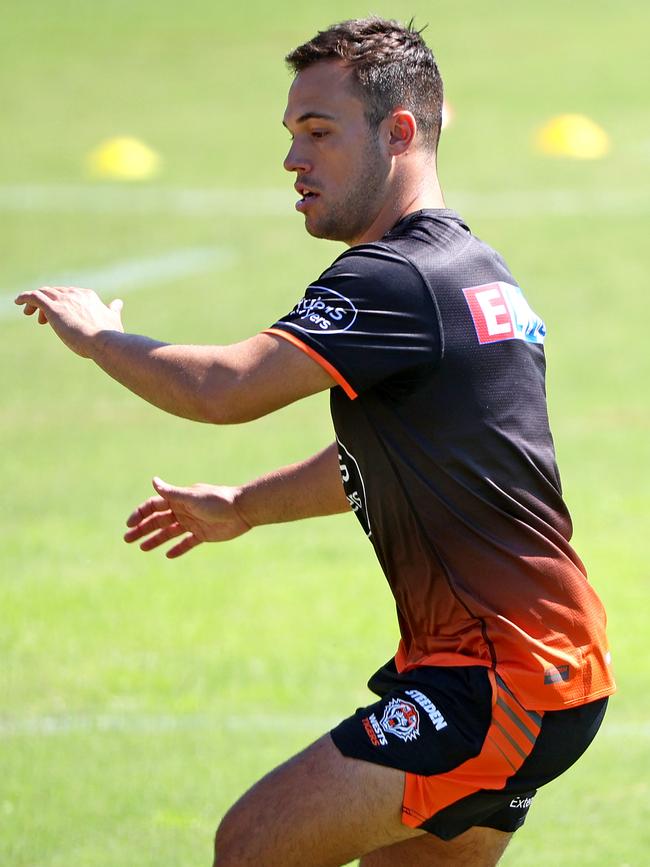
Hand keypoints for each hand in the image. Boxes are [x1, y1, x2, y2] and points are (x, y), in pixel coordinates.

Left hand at [14, 285, 123, 356]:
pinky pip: (34, 297)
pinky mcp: (53, 308)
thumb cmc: (110, 335)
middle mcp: (75, 294)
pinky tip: (18, 302)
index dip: (62, 303)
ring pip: (43, 293)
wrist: (104, 341)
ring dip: (35, 301)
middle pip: (55, 292)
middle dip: (49, 303)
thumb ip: (113, 310)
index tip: (60, 316)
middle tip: (44, 320)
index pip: (69, 293)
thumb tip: (118, 303)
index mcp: (88, 296)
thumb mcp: (113, 319)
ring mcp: (64, 300)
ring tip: (28, 312)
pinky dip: (25, 297)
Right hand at [124, 477, 251, 557]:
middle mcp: (183, 510)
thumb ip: (172, 493)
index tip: (130, 524)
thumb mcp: (191, 497)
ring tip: (142, 548)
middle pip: (158, 520)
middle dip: (142, 529)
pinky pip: (186, 543)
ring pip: (169, 532)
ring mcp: (192, 523)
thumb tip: (153, 480)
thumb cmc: (217, 501)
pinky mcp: (202, 534)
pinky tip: (167, 554)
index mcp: (179, 499)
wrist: (242, 510)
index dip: (141, 514)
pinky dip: (177, 548)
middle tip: (127, 539)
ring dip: (155, 539)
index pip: (154, 506)